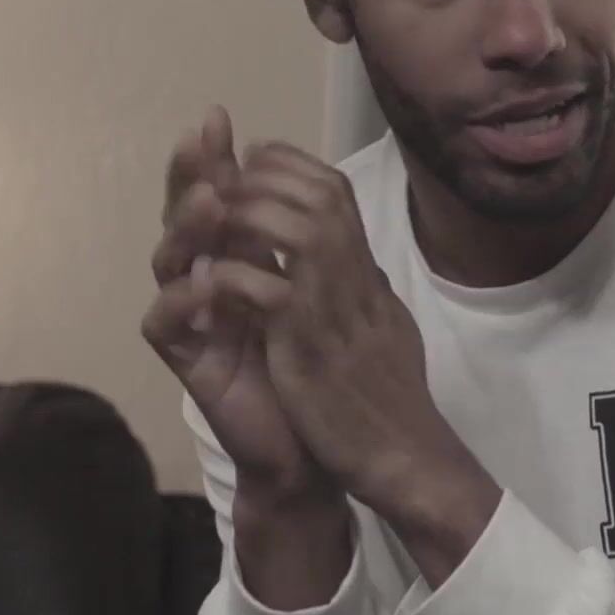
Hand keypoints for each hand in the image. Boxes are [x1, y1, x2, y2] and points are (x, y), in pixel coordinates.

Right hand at [140, 107, 332, 502]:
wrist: (314, 438)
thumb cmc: (314, 360)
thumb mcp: (315, 285)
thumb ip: (304, 234)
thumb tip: (306, 169)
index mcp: (238, 253)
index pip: (218, 195)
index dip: (213, 157)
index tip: (219, 117)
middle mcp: (206, 276)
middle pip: (183, 217)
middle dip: (189, 178)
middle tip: (199, 144)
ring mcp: (191, 315)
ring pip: (170, 260)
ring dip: (187, 229)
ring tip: (210, 202)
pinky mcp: (184, 358)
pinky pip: (164, 322)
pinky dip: (182, 300)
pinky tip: (205, 283)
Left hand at [217, 141, 500, 584]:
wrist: (403, 456)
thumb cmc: (393, 399)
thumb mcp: (388, 328)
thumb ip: (369, 288)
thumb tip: (361, 258)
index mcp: (369, 271)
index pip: (337, 193)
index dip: (291, 166)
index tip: (254, 158)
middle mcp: (360, 279)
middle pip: (320, 196)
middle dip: (265, 176)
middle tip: (222, 178)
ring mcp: (337, 309)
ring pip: (299, 229)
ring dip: (250, 215)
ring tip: (212, 224)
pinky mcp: (310, 347)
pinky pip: (269, 291)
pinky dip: (236, 277)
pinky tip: (211, 280)